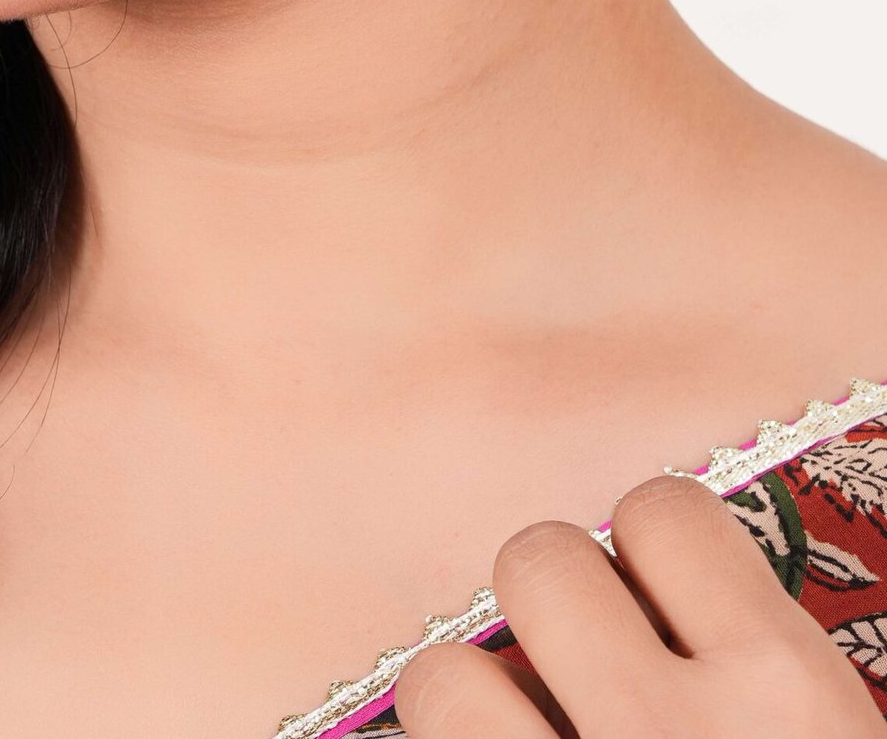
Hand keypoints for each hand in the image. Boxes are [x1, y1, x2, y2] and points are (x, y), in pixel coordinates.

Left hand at [390, 471, 882, 735]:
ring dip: (471, 702)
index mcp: (788, 695)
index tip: (659, 595)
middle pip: (536, 562)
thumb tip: (691, 589)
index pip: (665, 512)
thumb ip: (768, 670)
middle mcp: (669, 731)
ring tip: (515, 735)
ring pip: (441, 676)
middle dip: (552, 606)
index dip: (654, 548)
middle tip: (581, 667)